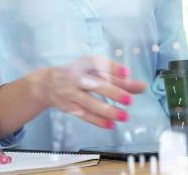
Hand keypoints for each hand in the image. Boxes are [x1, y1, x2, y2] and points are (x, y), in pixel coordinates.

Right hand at [26, 56, 147, 128]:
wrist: (46, 84)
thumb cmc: (79, 74)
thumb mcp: (95, 71)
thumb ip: (118, 78)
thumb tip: (142, 87)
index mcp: (85, 63)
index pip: (99, 63)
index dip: (113, 68)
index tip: (127, 73)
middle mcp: (76, 77)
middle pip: (96, 85)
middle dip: (113, 92)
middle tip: (129, 100)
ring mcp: (70, 93)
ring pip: (90, 103)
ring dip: (108, 110)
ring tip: (125, 116)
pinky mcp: (67, 107)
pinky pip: (83, 115)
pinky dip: (97, 120)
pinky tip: (111, 125)